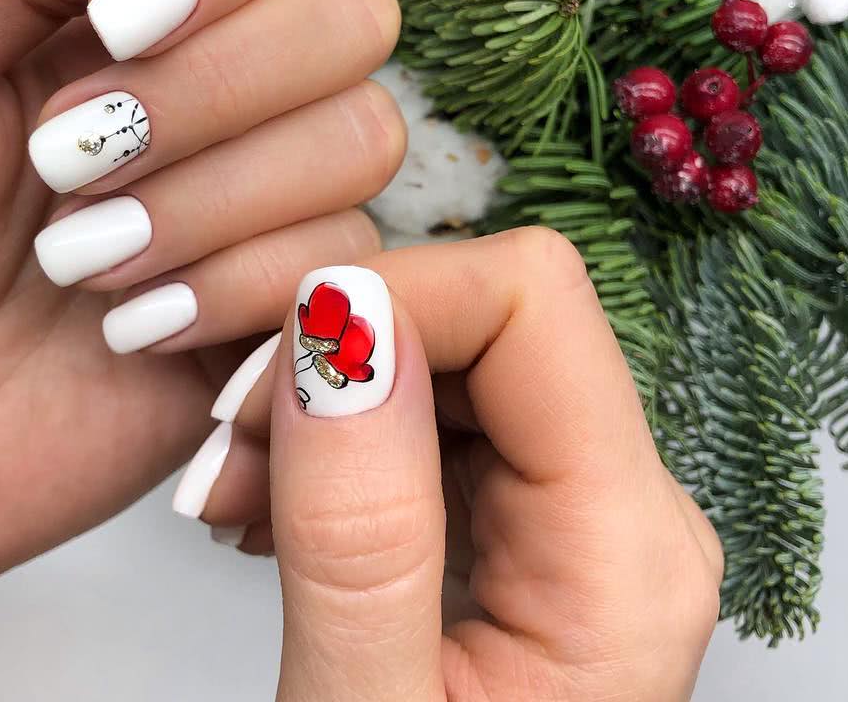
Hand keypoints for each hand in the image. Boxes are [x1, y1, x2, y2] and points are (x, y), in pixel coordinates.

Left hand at [0, 0, 402, 695]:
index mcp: (127, 9)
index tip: (108, 23)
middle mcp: (221, 90)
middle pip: (349, 10)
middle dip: (216, 86)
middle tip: (74, 160)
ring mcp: (263, 202)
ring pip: (360, 135)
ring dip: (214, 200)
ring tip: (83, 264)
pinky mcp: (285, 311)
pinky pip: (343, 263)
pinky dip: (233, 291)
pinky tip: (133, 332)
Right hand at [188, 233, 721, 699]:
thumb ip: (359, 527)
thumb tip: (342, 315)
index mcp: (624, 550)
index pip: (529, 300)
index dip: (390, 297)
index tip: (262, 367)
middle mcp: (622, 507)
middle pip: (485, 316)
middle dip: (338, 349)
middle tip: (223, 449)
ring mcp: (572, 510)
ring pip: (442, 354)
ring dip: (318, 394)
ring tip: (229, 496)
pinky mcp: (518, 519)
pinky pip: (425, 414)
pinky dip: (331, 436)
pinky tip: (268, 508)